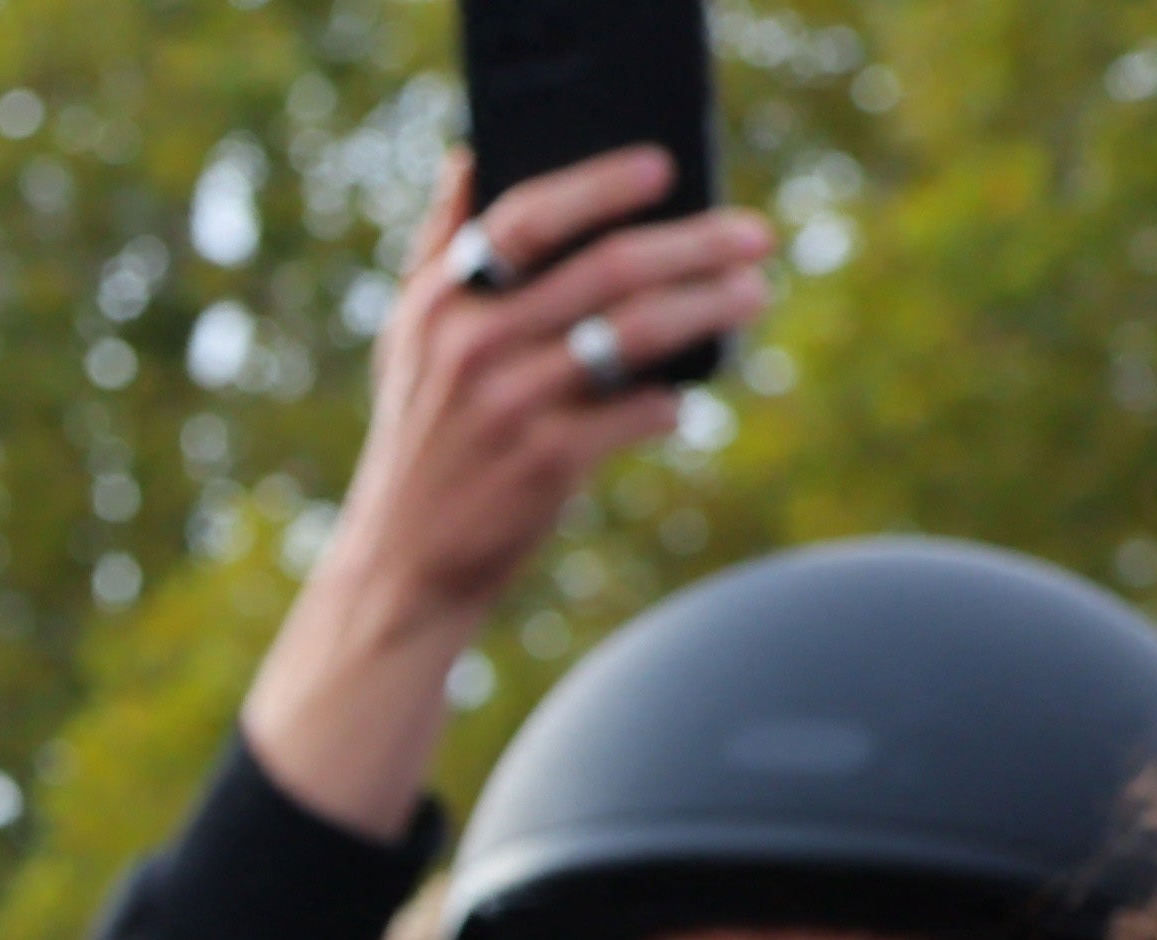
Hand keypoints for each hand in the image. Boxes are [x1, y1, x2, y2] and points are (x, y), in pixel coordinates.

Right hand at [244, 151, 773, 839]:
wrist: (401, 566)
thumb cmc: (422, 438)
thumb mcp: (407, 341)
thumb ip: (438, 247)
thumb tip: (470, 156)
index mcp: (439, 305)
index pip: (525, 218)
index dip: (600, 186)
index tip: (664, 169)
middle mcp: (469, 348)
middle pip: (608, 267)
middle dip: (697, 245)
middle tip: (755, 236)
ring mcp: (509, 406)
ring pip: (638, 332)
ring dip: (711, 307)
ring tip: (753, 294)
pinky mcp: (546, 464)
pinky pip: (641, 410)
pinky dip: (674, 400)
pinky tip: (684, 398)